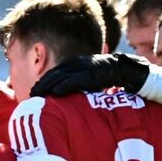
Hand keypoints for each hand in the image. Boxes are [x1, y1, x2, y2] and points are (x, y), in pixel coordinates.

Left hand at [30, 53, 150, 96]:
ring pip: (62, 75)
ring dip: (48, 85)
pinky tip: (54, 93)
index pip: (57, 71)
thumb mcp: (93, 79)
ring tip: (37, 95)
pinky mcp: (93, 73)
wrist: (130, 70)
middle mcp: (80, 62)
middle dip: (42, 83)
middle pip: (56, 73)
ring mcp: (86, 66)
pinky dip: (64, 86)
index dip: (45, 80)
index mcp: (78, 62)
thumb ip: (81, 84)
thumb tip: (71, 98)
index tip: (35, 90)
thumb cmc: (112, 77)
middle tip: (31, 94)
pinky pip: (76, 79)